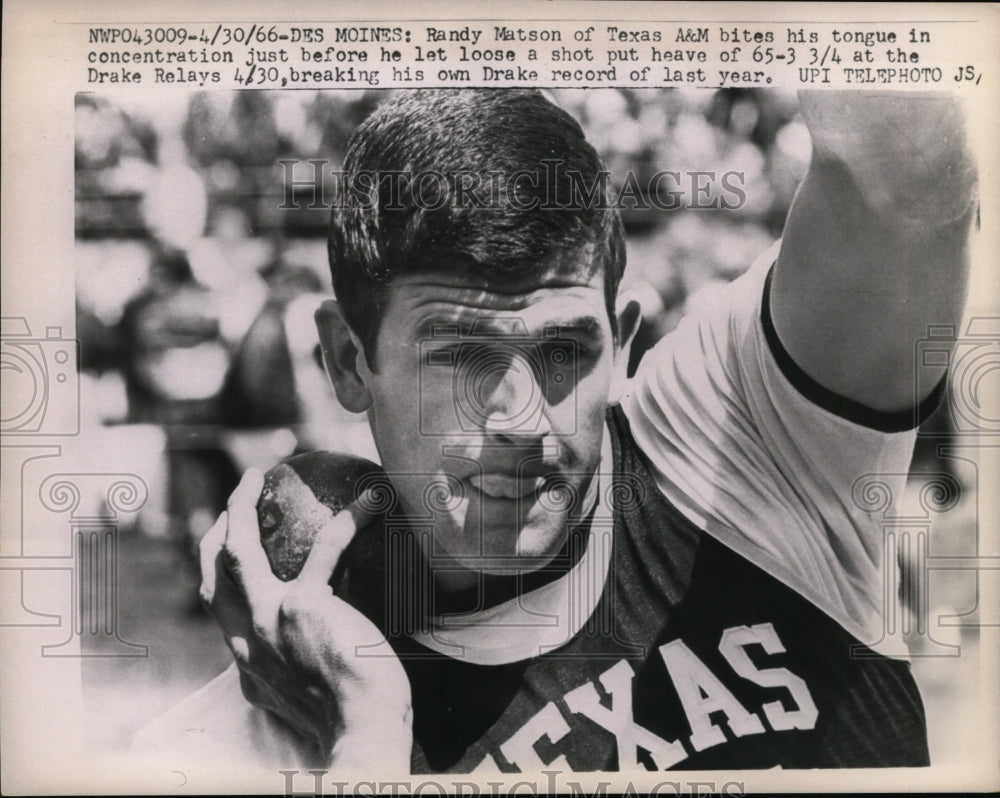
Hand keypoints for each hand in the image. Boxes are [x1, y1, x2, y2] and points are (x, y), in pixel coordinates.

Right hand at [199, 468, 411, 766]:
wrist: (362, 735)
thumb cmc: (354, 718)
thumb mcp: (311, 696)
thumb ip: (306, 666)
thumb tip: (333, 640)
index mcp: (248, 664)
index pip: (220, 610)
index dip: (218, 572)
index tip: (231, 545)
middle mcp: (245, 643)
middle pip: (211, 575)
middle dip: (215, 531)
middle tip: (238, 498)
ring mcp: (267, 623)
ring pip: (237, 553)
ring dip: (240, 508)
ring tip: (257, 477)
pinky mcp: (301, 609)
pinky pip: (325, 548)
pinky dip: (348, 519)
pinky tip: (370, 499)